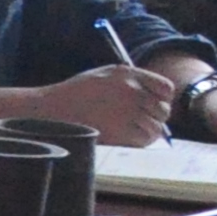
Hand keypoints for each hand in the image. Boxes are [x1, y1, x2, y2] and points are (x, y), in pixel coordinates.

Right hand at [31, 63, 180, 146]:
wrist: (51, 110)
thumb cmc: (76, 93)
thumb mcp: (103, 75)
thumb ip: (130, 80)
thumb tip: (155, 96)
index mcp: (127, 74)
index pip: (165, 88)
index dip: (163, 99)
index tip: (153, 105)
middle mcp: (131, 90)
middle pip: (163, 109)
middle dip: (156, 118)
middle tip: (143, 122)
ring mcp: (127, 111)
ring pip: (157, 127)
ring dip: (149, 132)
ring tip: (135, 131)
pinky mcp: (122, 130)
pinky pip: (146, 139)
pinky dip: (141, 141)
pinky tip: (130, 138)